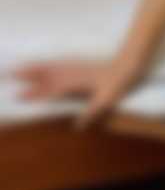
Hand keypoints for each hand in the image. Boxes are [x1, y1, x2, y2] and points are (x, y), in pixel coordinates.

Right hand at [10, 57, 143, 130]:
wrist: (129, 65)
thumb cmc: (119, 83)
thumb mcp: (108, 100)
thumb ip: (92, 112)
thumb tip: (77, 125)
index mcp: (77, 82)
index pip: (51, 89)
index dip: (36, 93)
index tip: (20, 96)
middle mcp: (72, 73)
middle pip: (46, 74)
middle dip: (27, 75)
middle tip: (9, 74)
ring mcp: (75, 67)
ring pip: (50, 67)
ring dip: (34, 68)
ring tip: (18, 69)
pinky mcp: (78, 65)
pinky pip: (57, 64)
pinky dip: (45, 64)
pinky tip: (41, 65)